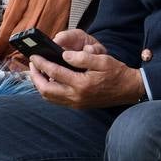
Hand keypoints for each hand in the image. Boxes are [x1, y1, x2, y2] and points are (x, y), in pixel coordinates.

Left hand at [30, 30, 144, 109]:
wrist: (128, 89)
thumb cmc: (116, 73)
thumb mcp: (102, 60)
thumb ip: (82, 57)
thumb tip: (64, 55)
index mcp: (81, 84)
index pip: (54, 73)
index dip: (41, 63)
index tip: (34, 56)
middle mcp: (76, 96)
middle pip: (46, 90)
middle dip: (35, 77)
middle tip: (32, 64)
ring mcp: (76, 103)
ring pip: (49, 97)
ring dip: (40, 85)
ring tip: (38, 72)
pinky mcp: (78, 105)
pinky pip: (56, 100)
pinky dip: (48, 91)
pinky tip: (49, 81)